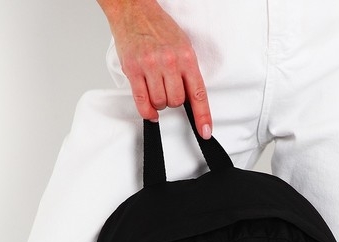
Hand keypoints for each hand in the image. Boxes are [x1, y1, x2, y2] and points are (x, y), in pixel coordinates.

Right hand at [104, 0, 212, 137]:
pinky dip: (147, 111)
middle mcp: (169, 61)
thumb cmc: (159, 28)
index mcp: (186, 57)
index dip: (202, 116)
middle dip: (174, 101)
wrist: (134, 10)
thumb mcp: (183, 46)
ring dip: (160, 103)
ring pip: (160, 103)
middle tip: (168, 89)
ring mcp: (150, 66)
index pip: (198, 94)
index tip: (205, 131)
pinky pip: (142, 102)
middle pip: (177, 101)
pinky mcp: (133, 70)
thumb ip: (187, 72)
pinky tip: (150, 109)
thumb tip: (191, 99)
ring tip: (157, 89)